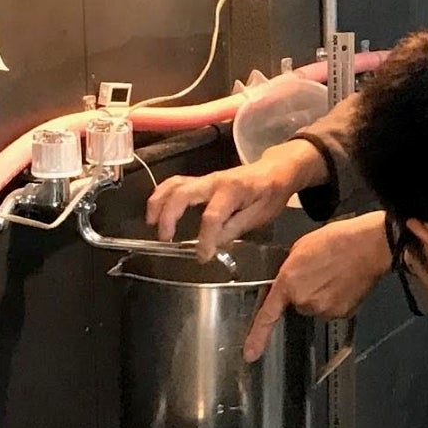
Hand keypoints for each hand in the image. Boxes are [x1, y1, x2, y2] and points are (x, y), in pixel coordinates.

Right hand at [145, 138, 326, 260]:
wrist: (275, 170)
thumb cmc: (270, 194)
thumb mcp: (260, 215)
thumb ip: (235, 228)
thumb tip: (213, 243)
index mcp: (233, 190)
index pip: (213, 216)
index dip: (205, 238)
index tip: (203, 256)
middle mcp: (214, 181)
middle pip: (183, 194)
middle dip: (169, 216)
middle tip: (166, 239)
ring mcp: (205, 179)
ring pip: (174, 185)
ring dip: (158, 203)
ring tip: (152, 224)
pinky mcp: (201, 182)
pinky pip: (175, 184)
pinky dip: (162, 197)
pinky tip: (158, 213)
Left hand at [243, 210, 391, 361]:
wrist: (369, 245)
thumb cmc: (338, 239)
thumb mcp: (302, 246)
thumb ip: (290, 268)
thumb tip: (291, 278)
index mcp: (289, 282)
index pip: (268, 314)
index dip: (257, 336)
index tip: (250, 354)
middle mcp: (304, 300)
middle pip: (299, 304)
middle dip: (306, 291)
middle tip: (320, 271)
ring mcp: (324, 309)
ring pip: (317, 307)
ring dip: (323, 295)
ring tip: (336, 273)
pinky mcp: (342, 313)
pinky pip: (334, 309)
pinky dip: (339, 299)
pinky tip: (345, 282)